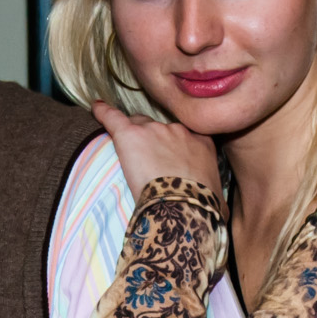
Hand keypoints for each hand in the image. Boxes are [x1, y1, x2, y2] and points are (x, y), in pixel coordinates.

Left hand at [92, 100, 223, 207]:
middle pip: (159, 127)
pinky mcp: (130, 134)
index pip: (183, 135)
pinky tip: (96, 107)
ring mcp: (154, 130)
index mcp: (201, 142)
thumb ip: (214, 193)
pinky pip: (113, 117)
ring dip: (134, 136)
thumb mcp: (217, 197)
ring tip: (126, 150)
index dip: (173, 145)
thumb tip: (220, 210)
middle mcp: (179, 130)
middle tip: (146, 159)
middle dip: (153, 140)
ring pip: (138, 124)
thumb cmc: (202, 206)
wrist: (184, 206)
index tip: (169, 156)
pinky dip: (103, 112)